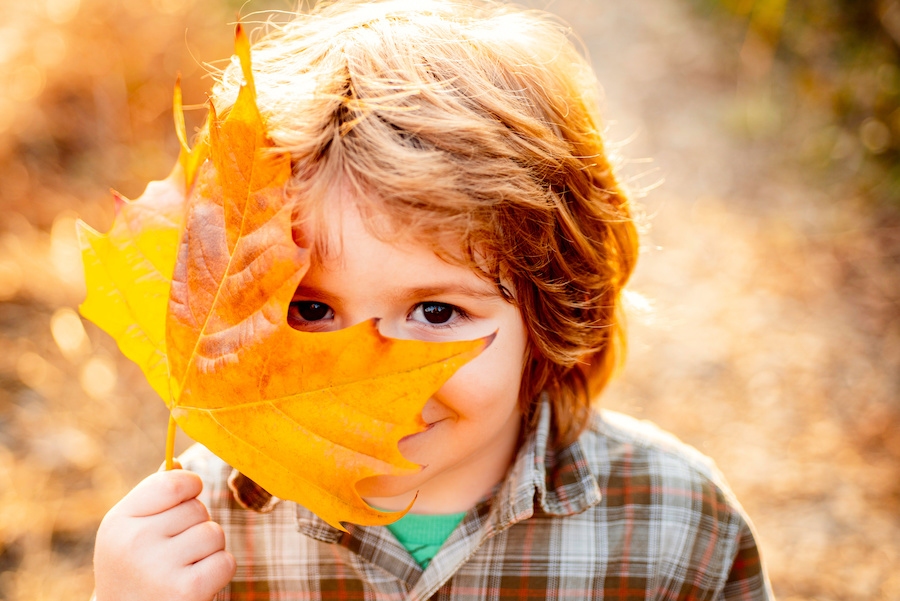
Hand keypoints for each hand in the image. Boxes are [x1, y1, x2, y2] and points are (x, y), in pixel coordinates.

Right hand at [93, 468, 235, 600]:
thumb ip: (153, 497)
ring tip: (184, 567)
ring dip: (209, 550)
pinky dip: (218, 571)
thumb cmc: (134, 569)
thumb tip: (178, 461)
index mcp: (118, 521)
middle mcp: (135, 542)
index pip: (172, 482)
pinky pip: (226, 561)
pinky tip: (196, 583)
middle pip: (197, 508)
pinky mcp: (187, 590)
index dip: (190, 486)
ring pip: (214, 533)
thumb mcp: (129, 532)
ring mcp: (160, 568)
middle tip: (175, 551)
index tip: (186, 500)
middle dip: (196, 525)